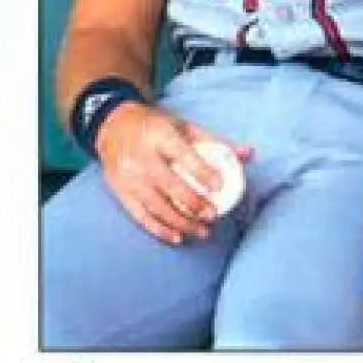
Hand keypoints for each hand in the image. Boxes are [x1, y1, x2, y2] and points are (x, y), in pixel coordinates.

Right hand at [95, 102, 253, 244]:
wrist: (113, 126)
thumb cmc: (155, 126)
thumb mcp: (184, 125)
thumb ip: (216, 141)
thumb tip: (250, 154)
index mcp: (160, 136)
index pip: (183, 155)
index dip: (202, 171)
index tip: (219, 186)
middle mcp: (141, 157)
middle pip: (169, 184)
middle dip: (192, 203)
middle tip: (213, 216)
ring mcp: (128, 177)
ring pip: (155, 205)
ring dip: (180, 222)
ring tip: (202, 232)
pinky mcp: (120, 191)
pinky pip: (140, 215)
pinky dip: (159, 229)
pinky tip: (177, 237)